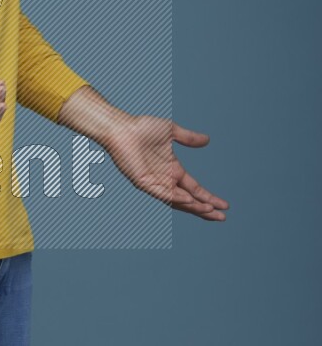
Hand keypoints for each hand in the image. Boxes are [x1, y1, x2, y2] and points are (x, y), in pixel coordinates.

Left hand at [104, 114, 228, 220]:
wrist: (121, 127)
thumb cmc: (142, 127)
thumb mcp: (172, 131)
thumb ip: (189, 138)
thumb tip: (207, 140)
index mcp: (173, 170)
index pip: (195, 189)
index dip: (209, 197)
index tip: (225, 206)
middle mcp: (165, 179)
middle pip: (189, 200)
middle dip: (205, 208)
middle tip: (222, 217)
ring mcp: (154, 182)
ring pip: (177, 201)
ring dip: (193, 207)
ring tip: (210, 211)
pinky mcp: (143, 182)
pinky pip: (161, 193)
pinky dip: (175, 198)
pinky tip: (189, 200)